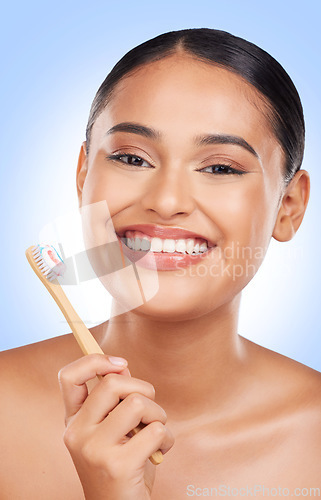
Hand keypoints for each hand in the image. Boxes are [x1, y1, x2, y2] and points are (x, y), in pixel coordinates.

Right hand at [58, 354, 173, 499]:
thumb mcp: (112, 431)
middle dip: (144, 389)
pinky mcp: (118, 465)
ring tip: (156, 434)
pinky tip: (160, 452)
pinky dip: (166, 438)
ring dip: (158, 415)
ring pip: (138, 403)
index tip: (121, 364)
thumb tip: (122, 367)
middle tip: (149, 410)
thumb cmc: (121, 467)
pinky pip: (155, 430)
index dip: (95, 361)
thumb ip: (115, 400)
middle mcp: (77, 434)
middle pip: (112, 383)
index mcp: (73, 422)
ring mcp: (94, 450)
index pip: (69, 376)